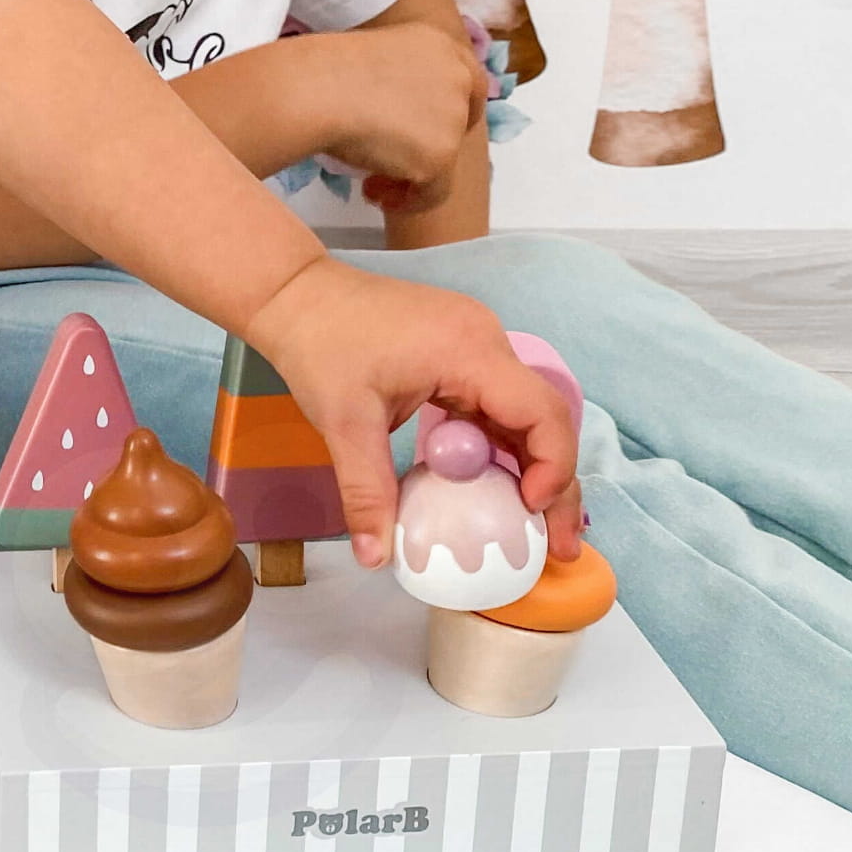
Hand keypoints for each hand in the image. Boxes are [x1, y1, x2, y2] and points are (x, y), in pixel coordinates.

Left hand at [242, 259, 578, 569]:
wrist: (294, 291)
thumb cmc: (319, 343)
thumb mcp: (342, 421)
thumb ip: (367, 490)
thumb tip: (375, 559)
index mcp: (468, 349)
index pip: (543, 412)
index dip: (553, 467)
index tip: (530, 513)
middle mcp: (484, 339)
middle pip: (544, 416)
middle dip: (556, 481)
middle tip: (558, 546)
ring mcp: (474, 341)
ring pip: (522, 411)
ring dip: (531, 465)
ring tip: (533, 526)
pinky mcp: (459, 349)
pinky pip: (496, 401)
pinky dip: (501, 443)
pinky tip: (495, 485)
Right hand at [317, 22, 486, 211]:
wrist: (317, 90)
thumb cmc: (325, 71)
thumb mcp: (376, 60)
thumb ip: (403, 81)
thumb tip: (399, 115)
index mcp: (439, 45)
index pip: (469, 80)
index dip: (453, 109)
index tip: (424, 127)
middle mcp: (457, 78)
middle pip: (460, 122)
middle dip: (429, 143)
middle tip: (393, 155)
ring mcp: (452, 118)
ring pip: (443, 159)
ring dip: (410, 171)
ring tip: (371, 181)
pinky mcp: (441, 155)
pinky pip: (432, 192)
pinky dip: (406, 199)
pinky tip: (372, 194)